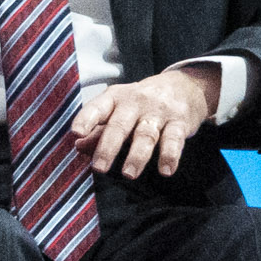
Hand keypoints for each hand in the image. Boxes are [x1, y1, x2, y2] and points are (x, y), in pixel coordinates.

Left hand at [71, 64, 218, 178]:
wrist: (184, 86)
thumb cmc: (142, 103)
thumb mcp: (118, 109)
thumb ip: (98, 130)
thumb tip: (78, 146)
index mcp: (115, 98)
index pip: (97, 107)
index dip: (86, 119)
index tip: (76, 133)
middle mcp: (135, 103)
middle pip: (120, 125)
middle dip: (108, 147)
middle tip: (99, 167)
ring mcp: (158, 112)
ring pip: (145, 135)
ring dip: (137, 156)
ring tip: (129, 174)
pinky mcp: (179, 122)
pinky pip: (173, 139)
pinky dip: (170, 155)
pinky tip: (166, 170)